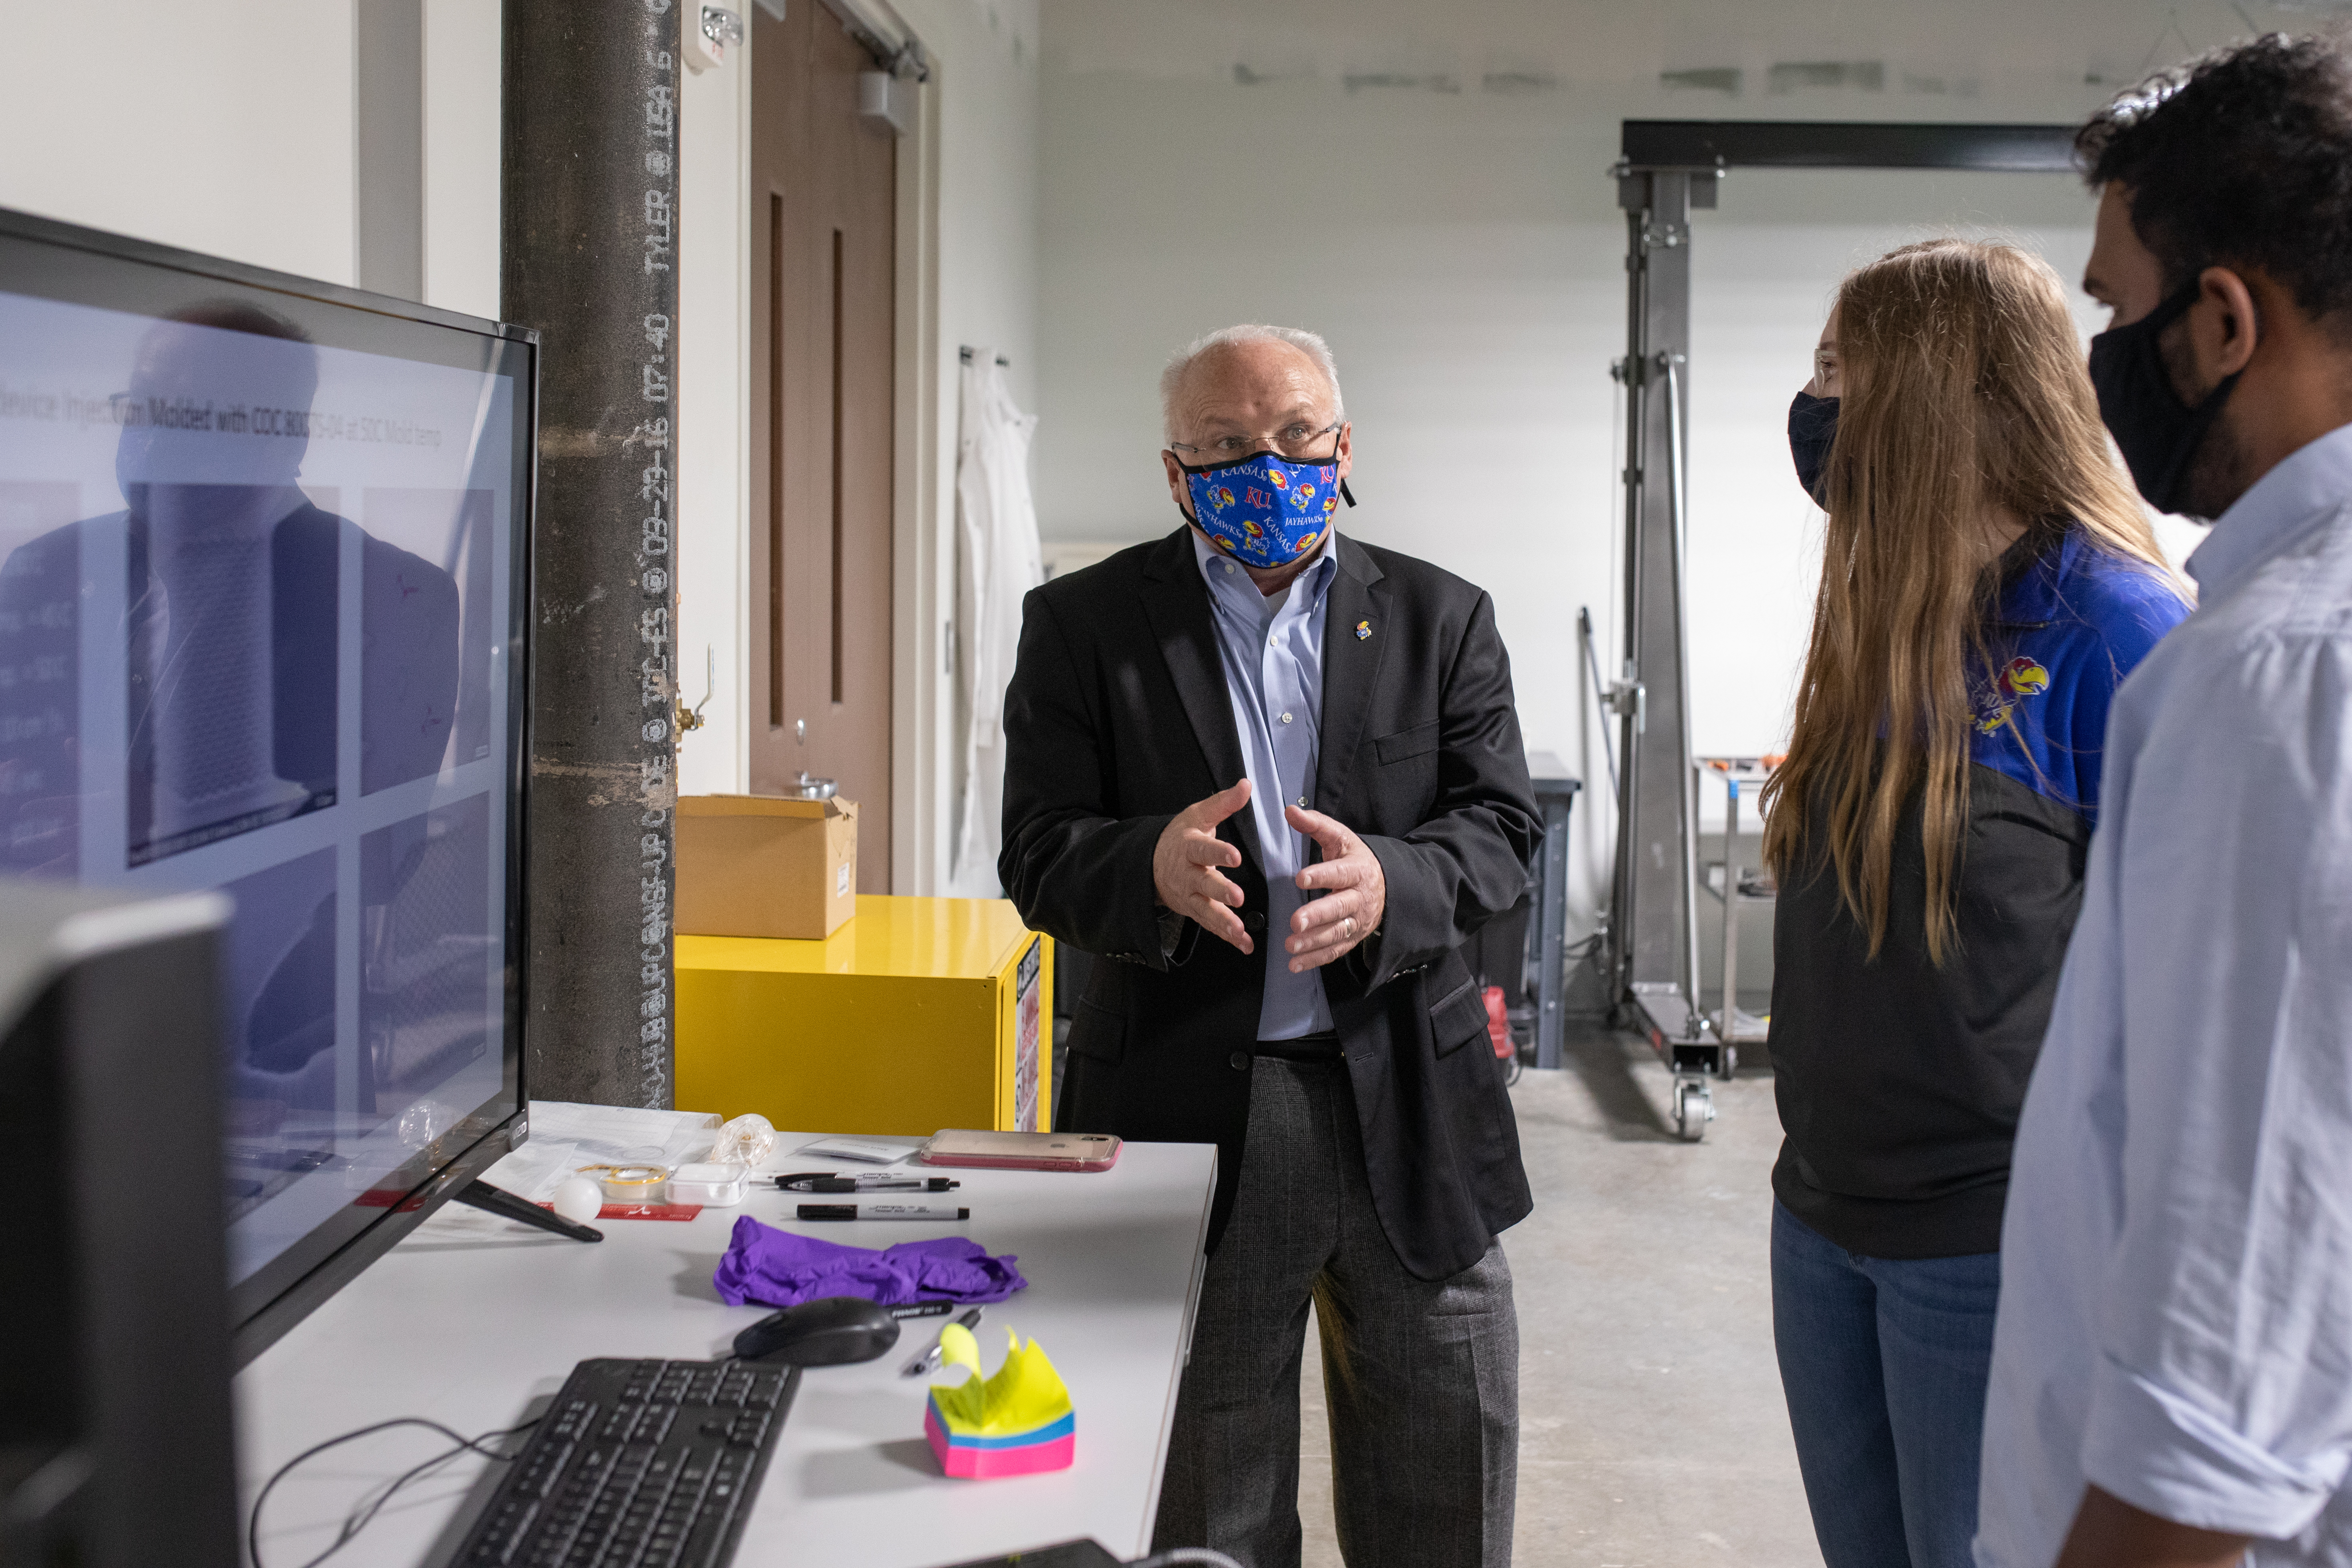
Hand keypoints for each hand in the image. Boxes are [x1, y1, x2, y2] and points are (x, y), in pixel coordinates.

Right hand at [1153, 780, 1253, 953]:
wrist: (1151, 863)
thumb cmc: (1180, 837)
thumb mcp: (1198, 815)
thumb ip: (1224, 803)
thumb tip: (1246, 785)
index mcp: (1189, 846)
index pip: (1203, 848)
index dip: (1218, 852)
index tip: (1235, 855)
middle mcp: (1188, 873)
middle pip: (1203, 883)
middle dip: (1220, 891)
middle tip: (1237, 896)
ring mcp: (1190, 895)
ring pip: (1205, 910)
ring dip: (1223, 922)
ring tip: (1239, 931)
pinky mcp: (1194, 911)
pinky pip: (1211, 926)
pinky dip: (1227, 937)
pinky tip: (1245, 946)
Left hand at [1284, 806, 1384, 972]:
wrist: (1388, 886)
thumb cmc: (1355, 860)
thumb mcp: (1340, 838)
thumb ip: (1316, 825)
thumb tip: (1290, 810)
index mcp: (1357, 869)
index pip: (1340, 872)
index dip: (1321, 875)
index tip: (1300, 878)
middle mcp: (1359, 897)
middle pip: (1339, 907)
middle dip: (1317, 915)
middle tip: (1295, 921)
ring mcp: (1357, 921)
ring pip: (1336, 933)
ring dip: (1313, 941)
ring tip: (1291, 946)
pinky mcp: (1353, 938)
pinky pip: (1335, 951)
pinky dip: (1315, 960)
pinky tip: (1294, 965)